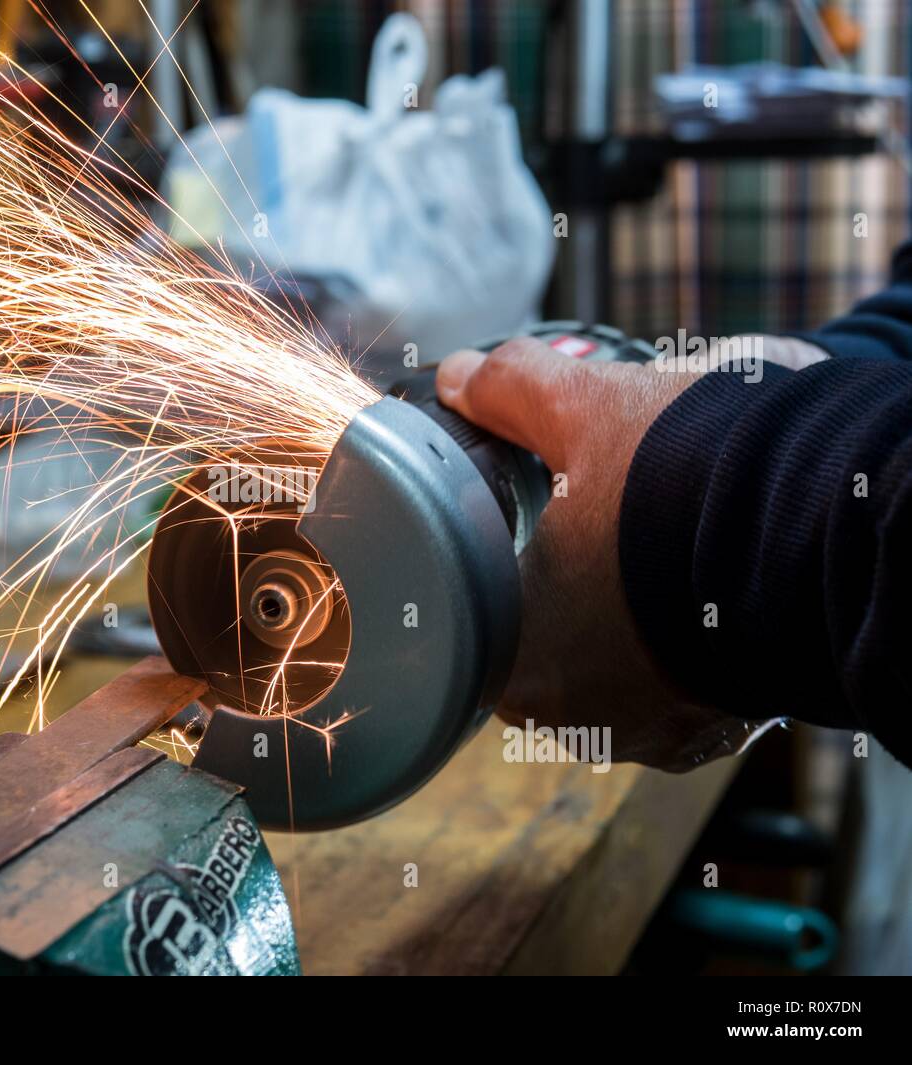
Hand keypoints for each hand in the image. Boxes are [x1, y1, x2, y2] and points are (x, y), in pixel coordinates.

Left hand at [437, 338, 771, 771]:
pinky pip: (669, 697)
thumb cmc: (692, 477)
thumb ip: (508, 392)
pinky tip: (681, 602)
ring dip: (613, 624)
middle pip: (534, 650)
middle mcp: (575, 718)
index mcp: (518, 658)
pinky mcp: (710, 733)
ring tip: (634, 562)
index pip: (472, 617)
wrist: (834, 522)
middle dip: (552, 595)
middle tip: (575, 539)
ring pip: (602, 675)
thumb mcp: (585, 410)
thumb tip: (459, 376)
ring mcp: (648, 734)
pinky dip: (668, 651)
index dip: (489, 568)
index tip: (512, 536)